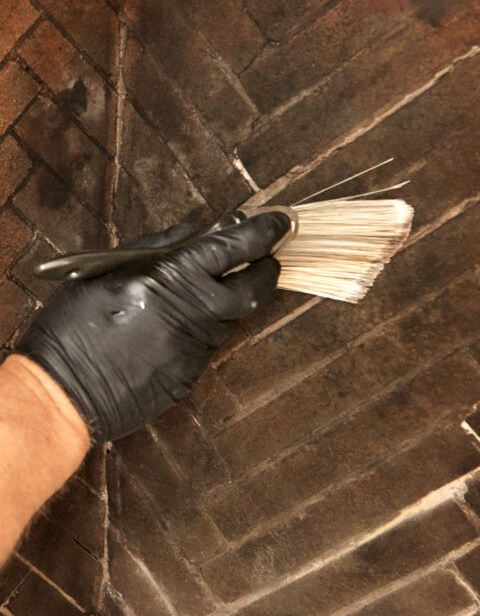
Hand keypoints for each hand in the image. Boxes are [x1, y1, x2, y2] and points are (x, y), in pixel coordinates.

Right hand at [14, 212, 289, 442]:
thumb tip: (196, 230)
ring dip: (228, 300)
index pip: (234, 248)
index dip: (264, 232)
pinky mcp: (193, 376)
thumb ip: (157, 247)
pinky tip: (175, 327)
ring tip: (204, 290)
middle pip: (254, 289)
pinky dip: (204, 329)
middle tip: (266, 258)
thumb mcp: (106, 272)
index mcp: (169, 279)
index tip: (281, 221)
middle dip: (267, 270)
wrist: (62, 394)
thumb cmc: (73, 327)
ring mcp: (196, 348)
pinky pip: (210, 345)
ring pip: (231, 317)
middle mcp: (192, 314)